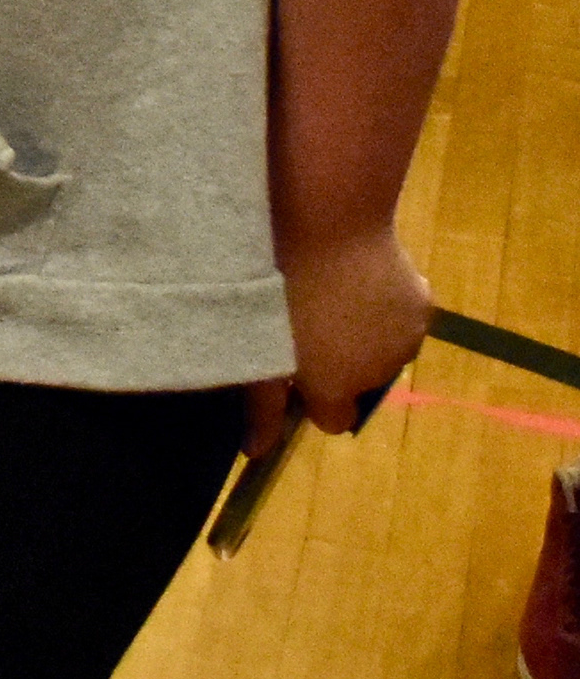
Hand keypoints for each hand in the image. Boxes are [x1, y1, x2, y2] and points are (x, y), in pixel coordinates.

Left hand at [271, 223, 430, 441]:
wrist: (327, 223)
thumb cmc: (276, 288)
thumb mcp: (257, 348)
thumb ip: (262, 407)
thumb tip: (254, 455)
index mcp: (337, 390)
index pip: (334, 419)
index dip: (312, 396)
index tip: (292, 366)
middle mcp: (381, 374)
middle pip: (359, 382)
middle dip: (339, 362)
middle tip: (305, 320)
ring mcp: (408, 339)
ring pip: (383, 349)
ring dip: (365, 333)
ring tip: (331, 291)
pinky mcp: (425, 305)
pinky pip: (402, 317)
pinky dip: (385, 305)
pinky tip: (358, 275)